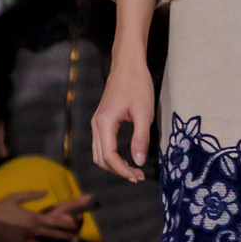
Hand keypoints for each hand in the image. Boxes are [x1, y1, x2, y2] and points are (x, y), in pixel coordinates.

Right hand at [0, 191, 93, 239]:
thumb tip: (46, 191)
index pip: (55, 222)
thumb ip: (31, 195)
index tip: (74, 225)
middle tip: (73, 238)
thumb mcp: (13, 198)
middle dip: (64, 236)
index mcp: (32, 219)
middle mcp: (32, 232)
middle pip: (53, 236)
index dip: (66, 224)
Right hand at [91, 63, 154, 181]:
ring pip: (99, 154)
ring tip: (133, 171)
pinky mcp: (101, 120)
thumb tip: (138, 162)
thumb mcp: (144, 112)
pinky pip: (101, 145)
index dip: (123, 170)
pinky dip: (111, 156)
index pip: (109, 156)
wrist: (128, 64)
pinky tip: (126, 158)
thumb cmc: (137, 84)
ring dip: (114, 165)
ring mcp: (97, 122)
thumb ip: (141, 138)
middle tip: (138, 176)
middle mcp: (96, 124)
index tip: (138, 176)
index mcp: (105, 123)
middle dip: (118, 171)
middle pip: (101, 159)